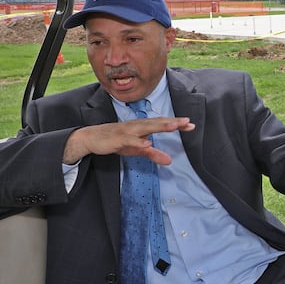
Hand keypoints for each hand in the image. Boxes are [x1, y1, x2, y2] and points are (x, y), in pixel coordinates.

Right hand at [63, 117, 194, 164]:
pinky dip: (139, 141)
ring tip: (173, 126)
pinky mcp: (118, 138)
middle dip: (173, 122)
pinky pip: (130, 139)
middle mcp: (138, 125)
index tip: (191, 125)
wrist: (92, 138)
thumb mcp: (137, 149)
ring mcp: (128, 130)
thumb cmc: (117, 141)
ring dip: (160, 126)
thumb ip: (153, 154)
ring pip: (146, 127)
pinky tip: (148, 143)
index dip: (177, 124)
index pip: (163, 124)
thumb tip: (170, 161)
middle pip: (158, 122)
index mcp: (144, 127)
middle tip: (187, 122)